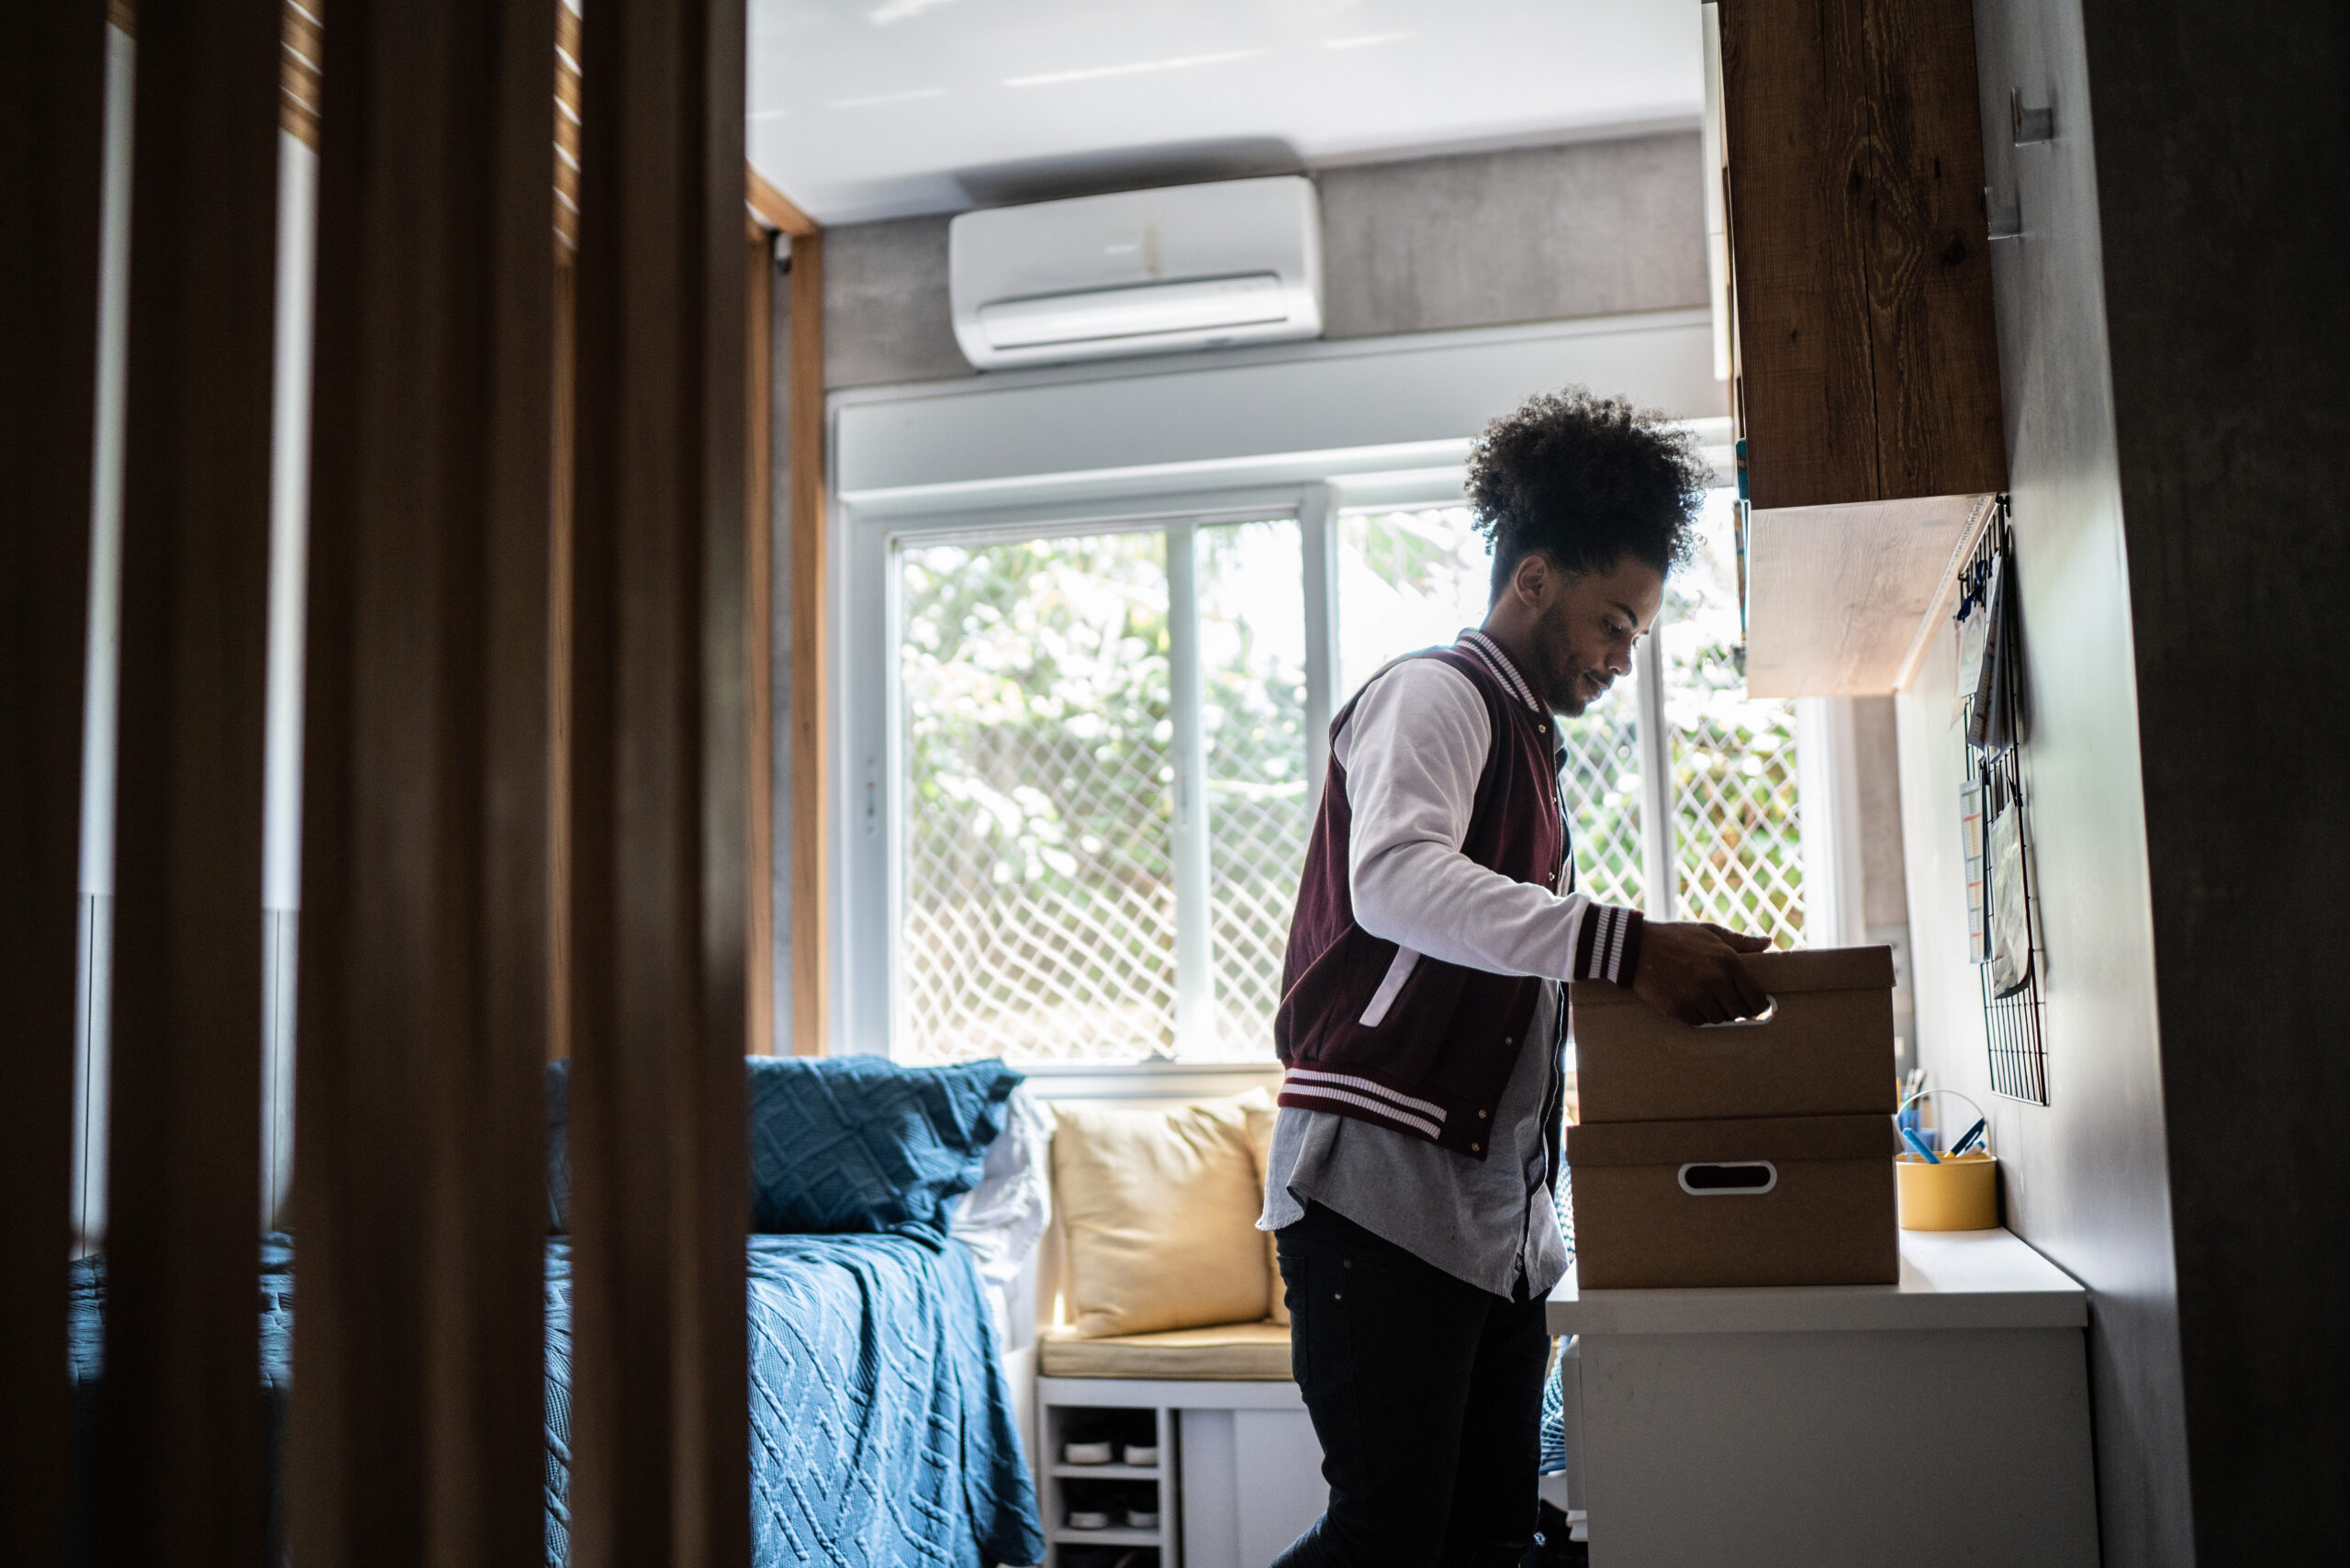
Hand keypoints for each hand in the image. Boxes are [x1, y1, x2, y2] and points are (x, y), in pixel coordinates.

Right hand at [1631, 922, 1773, 1024]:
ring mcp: (1697, 996)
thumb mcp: (1710, 932)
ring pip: (1720, 1019)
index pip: (1756, 999)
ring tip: (1704, 997)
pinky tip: (1689, 1000)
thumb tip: (1768, 943)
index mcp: (1729, 962)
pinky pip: (1699, 1022)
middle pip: (1740, 1013)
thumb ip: (1741, 941)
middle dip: (1736, 1009)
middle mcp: (1716, 981)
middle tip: (1726, 1001)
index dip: (1757, 1006)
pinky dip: (1697, 1015)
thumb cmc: (1676, 937)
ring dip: (1715, 1012)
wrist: (1637, 947)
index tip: (1753, 1006)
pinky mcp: (1680, 1008)